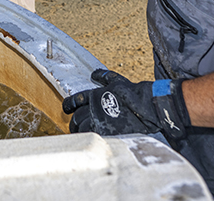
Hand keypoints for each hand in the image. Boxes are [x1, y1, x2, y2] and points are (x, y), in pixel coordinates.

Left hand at [62, 69, 189, 140]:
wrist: (146, 106)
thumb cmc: (134, 93)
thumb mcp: (117, 80)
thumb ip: (104, 76)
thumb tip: (94, 74)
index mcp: (94, 95)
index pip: (74, 100)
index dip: (68, 105)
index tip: (67, 108)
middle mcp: (93, 107)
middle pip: (76, 117)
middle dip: (75, 122)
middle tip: (75, 126)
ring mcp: (98, 121)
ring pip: (80, 128)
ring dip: (79, 131)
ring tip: (82, 134)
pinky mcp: (105, 132)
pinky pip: (90, 137)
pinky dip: (88, 137)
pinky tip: (90, 139)